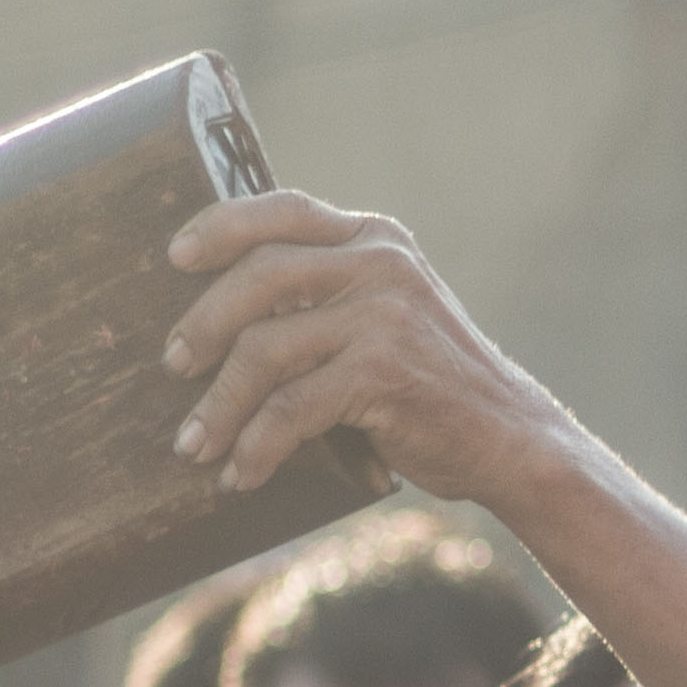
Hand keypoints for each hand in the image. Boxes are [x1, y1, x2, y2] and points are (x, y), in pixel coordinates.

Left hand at [157, 194, 571, 507]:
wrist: (511, 440)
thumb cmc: (432, 385)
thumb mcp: (387, 316)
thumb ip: (328, 294)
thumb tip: (217, 312)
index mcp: (379, 240)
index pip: (285, 211)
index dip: (221, 226)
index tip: (174, 256)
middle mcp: (383, 266)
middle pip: (260, 273)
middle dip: (203, 324)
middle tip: (175, 364)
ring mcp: (386, 317)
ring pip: (264, 348)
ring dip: (219, 404)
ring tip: (195, 444)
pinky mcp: (384, 373)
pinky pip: (291, 409)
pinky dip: (256, 447)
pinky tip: (243, 475)